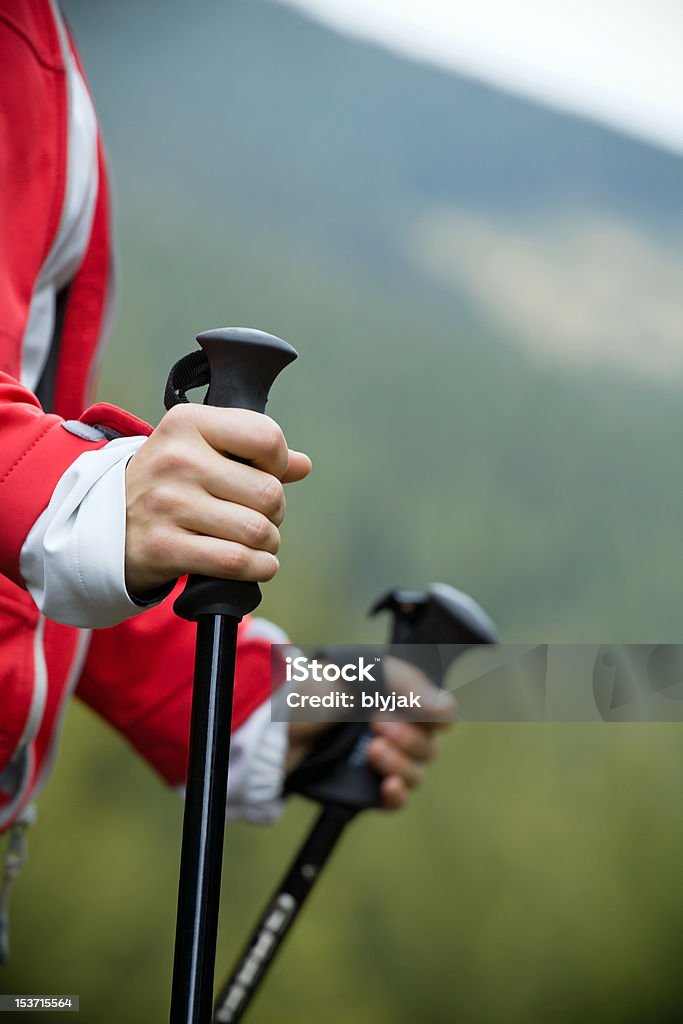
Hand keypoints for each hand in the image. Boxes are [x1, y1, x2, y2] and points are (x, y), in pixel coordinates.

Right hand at [124, 403, 310, 594]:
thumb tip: (302, 465)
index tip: (265, 475)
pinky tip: (257, 564)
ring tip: (256, 541)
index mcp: (187, 424)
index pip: (266, 438)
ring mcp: (167, 504)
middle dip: (275, 512)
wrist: (103, 524)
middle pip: (268, 493)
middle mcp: (176, 460)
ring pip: (257, 530)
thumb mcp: (199, 450)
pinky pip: (236, 561)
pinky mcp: (163, 547)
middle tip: (259, 516)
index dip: (279, 463)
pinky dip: (259, 568)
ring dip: (268, 543)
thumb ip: (251, 452)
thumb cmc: (165, 483)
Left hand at [286, 656, 454, 809]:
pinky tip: (388, 786)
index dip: (433, 716)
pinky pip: (396, 798)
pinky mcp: (362, 785)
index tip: (413, 710)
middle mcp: (392, 728)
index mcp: (396, 697)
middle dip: (409, 737)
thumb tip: (446, 708)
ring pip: (416, 772)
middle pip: (429, 745)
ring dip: (401, 763)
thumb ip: (405, 686)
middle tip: (376, 724)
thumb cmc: (312, 691)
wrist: (269, 728)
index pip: (439, 713)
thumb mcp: (358, 674)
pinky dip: (397, 794)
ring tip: (373, 752)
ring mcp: (378, 758)